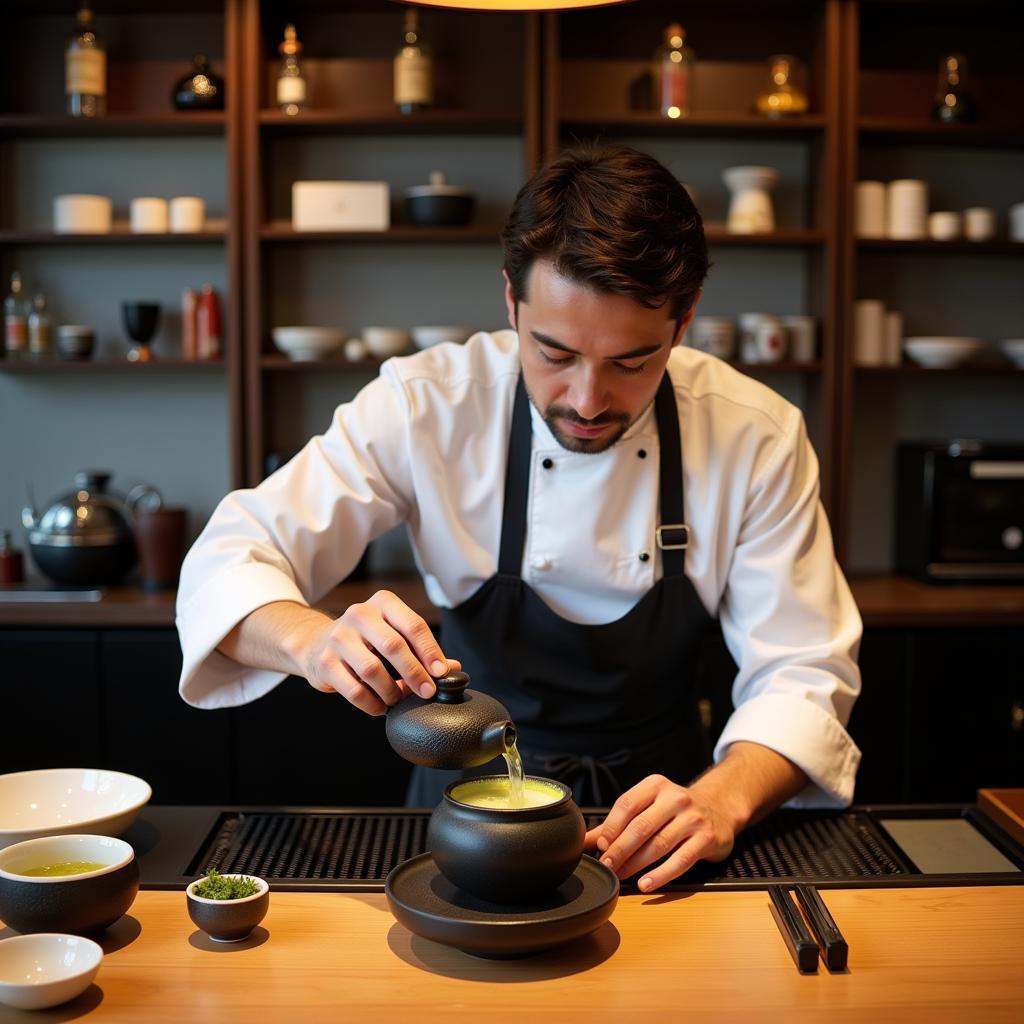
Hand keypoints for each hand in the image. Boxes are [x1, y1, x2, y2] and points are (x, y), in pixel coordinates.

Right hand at [297, 590, 459, 715]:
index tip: (441, 672)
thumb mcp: (393, 635)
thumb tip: (453, 668)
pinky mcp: (325, 662)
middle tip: (427, 692)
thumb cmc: (366, 641)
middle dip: (415, 673)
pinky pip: (354, 690)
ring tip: (398, 700)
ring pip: (372, 670)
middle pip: (394, 646)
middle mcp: (359, 614)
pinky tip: (380, 707)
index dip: (430, 651)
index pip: (413, 625)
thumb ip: (421, 650)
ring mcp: (338, 637)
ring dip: (391, 692)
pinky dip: (372, 704)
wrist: (316, 643)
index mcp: (383, 603)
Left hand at [583, 774, 735, 892]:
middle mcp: (675, 798)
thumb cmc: (674, 810)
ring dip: (636, 864)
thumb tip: (586, 841)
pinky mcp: (706, 839)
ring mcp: (692, 818)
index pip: (627, 805)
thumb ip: (618, 823)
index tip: (600, 846)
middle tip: (607, 865)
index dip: (611, 827)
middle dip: (620, 849)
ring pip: (659, 845)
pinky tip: (645, 884)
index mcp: (655, 785)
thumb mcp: (648, 806)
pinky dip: (660, 875)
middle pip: (641, 826)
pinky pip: (680, 860)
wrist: (718, 808)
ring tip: (621, 876)